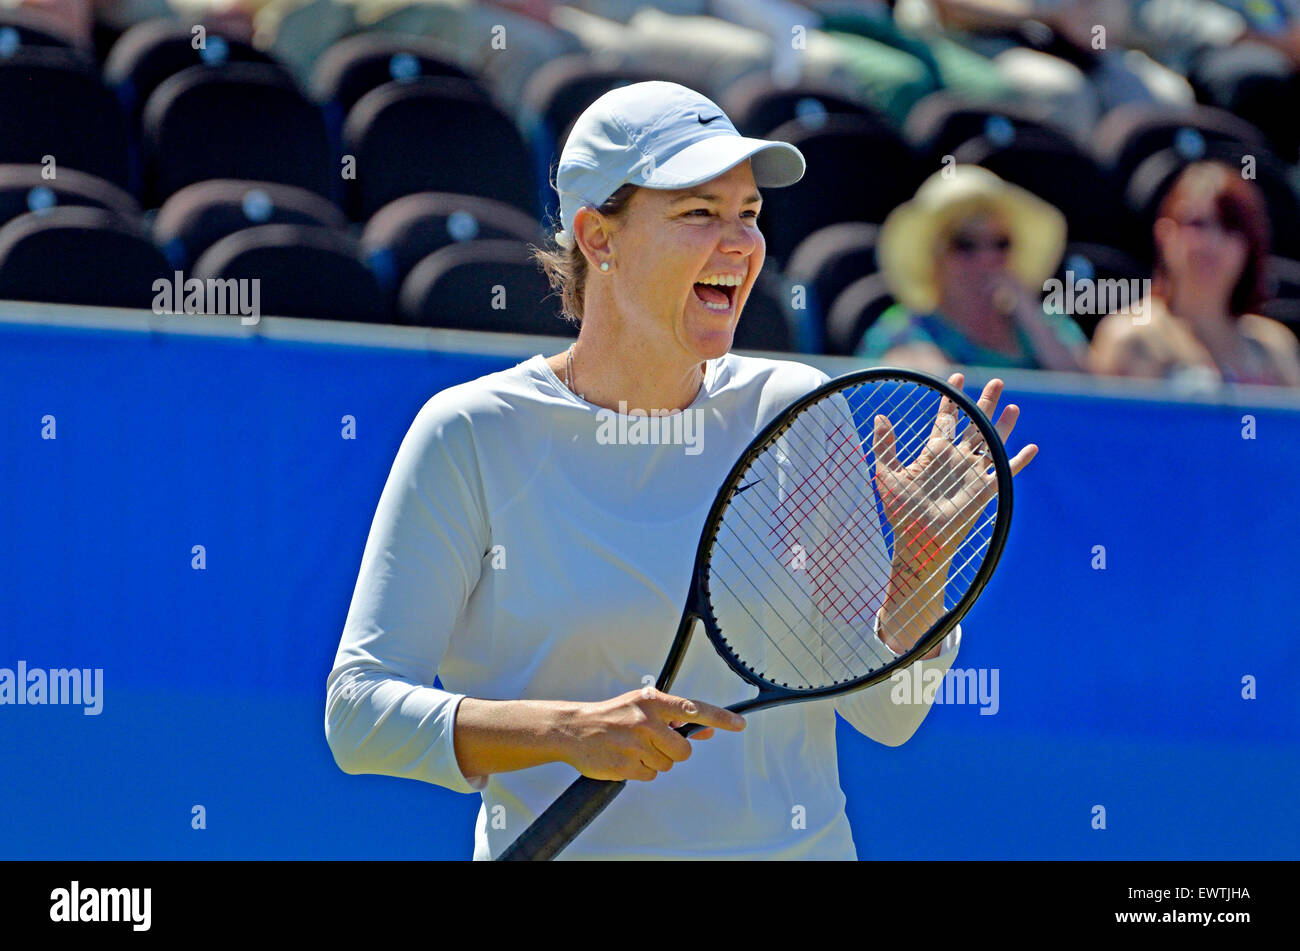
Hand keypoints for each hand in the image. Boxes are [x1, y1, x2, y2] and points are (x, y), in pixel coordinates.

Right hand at [558, 688, 745, 781]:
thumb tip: (709, 729)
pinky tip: (626, 757)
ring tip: (633, 747)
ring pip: (666, 765)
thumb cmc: (613, 716)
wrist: (575, 729)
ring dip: (654, 761)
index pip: (693, 709)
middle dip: (673, 751)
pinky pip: (650, 775)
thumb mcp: (644, 707)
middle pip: (684, 750)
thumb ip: (676, 718)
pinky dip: (641, 770)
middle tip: (654, 744)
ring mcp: (634, 743)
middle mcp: (645, 720)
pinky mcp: (625, 764)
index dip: (720, 717)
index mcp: (651, 701)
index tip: (739, 724)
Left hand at [873, 373, 1036, 563]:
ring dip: (1003, 424)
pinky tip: (1032, 448)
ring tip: (1012, 405)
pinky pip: (1006, 471)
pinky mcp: (986, 490)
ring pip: (992, 442)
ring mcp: (973, 473)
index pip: (946, 418)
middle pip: (974, 424)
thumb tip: (880, 416)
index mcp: (934, 452)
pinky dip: (1019, 461)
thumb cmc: (900, 512)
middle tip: (996, 381)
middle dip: (984, 403)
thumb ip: (885, 446)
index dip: (951, 398)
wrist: (918, 541)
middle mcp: (956, 459)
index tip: (957, 375)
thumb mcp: (887, 474)